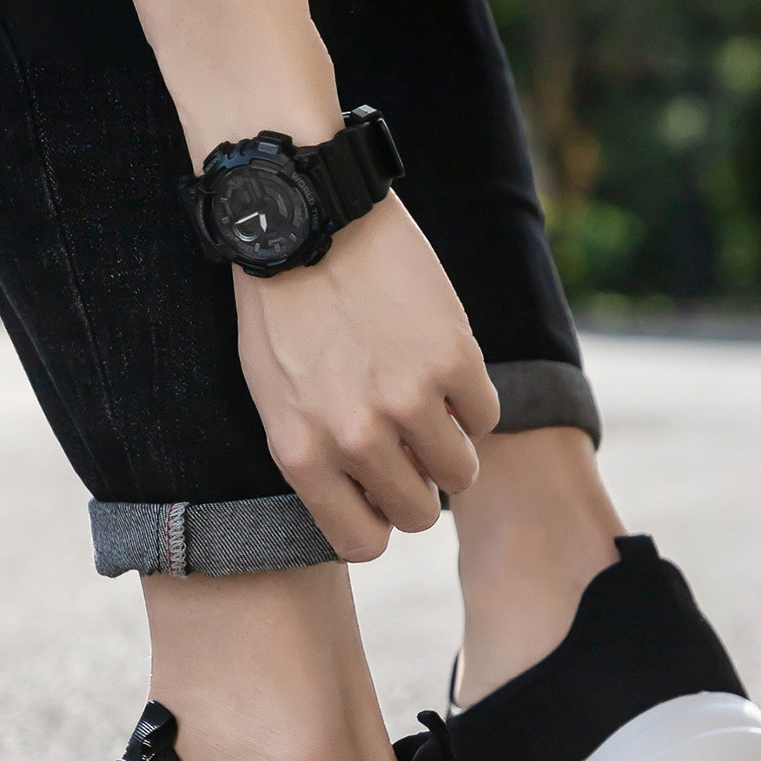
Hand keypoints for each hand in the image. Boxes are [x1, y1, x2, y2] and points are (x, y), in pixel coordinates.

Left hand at [233, 190, 499, 560]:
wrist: (304, 218)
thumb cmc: (279, 313)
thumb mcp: (275, 399)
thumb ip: (318, 458)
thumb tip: (374, 495)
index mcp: (302, 454)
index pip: (362, 542)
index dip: (378, 524)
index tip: (379, 497)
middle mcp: (355, 438)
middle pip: (418, 515)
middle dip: (418, 489)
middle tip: (410, 450)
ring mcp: (407, 399)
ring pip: (461, 474)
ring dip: (451, 449)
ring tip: (429, 410)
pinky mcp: (452, 357)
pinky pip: (485, 415)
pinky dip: (471, 400)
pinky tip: (442, 368)